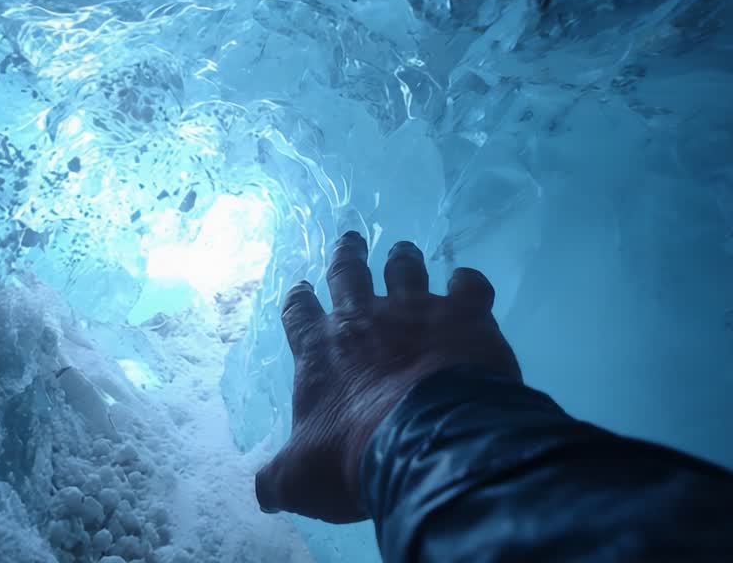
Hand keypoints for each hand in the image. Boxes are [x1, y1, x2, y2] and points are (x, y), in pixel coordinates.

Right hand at [254, 231, 521, 522]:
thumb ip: (280, 478)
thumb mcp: (302, 477)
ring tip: (402, 250)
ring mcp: (416, 311)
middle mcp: (363, 320)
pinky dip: (469, 283)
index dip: (299, 301)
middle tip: (350, 239)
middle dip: (346, 257)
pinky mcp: (465, 315)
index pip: (299, 315)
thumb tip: (262, 493)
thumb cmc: (353, 456)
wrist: (428, 443)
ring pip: (405, 270)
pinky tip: (468, 283)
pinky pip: (469, 286)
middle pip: (349, 274)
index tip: (302, 287)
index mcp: (320, 350)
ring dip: (402, 259)